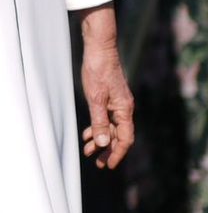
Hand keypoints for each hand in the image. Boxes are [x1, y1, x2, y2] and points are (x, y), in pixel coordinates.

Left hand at [80, 40, 134, 170]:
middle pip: (118, 135)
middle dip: (107, 149)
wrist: (98, 47)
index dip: (117, 153)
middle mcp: (124, 108)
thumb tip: (103, 144)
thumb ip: (99, 121)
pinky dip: (97, 126)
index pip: (125, 138)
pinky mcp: (109, 96)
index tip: (108, 165)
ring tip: (87, 150)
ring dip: (100, 139)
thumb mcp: (95, 98)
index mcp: (124, 110)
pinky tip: (88, 133)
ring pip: (110, 127)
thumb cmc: (97, 70)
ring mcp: (117, 102)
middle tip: (96, 162)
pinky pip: (105, 117)